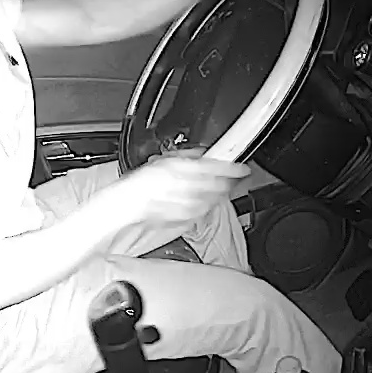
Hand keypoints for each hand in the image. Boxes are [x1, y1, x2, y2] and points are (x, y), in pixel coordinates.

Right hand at [113, 155, 249, 226]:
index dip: (234, 168)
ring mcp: (188, 204)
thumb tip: (202, 154)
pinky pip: (203, 211)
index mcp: (183, 169)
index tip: (243, 168)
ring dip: (219, 194)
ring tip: (220, 190)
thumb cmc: (141, 182)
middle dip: (229, 182)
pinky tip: (205, 202)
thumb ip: (187, 157)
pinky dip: (207, 206)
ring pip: (214, 199)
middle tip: (234, 179)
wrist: (128, 202)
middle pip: (220, 185)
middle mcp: (188, 187)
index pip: (217, 168)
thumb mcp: (165, 160)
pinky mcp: (185, 217)